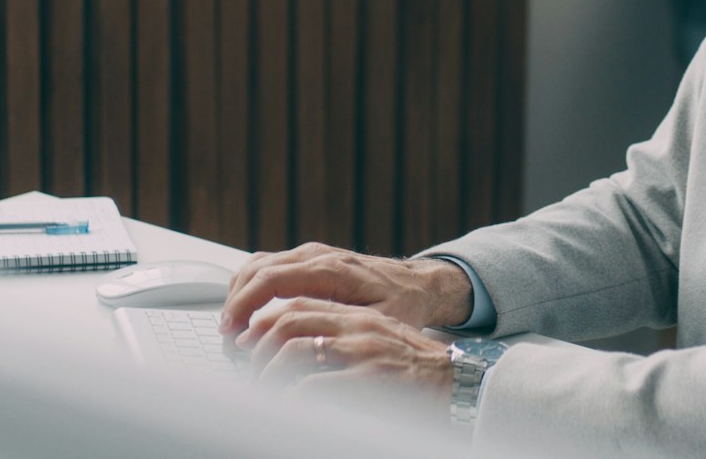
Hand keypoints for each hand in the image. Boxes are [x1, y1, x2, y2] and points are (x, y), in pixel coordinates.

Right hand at [217, 243, 472, 336]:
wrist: (418, 283)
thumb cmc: (402, 304)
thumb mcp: (378, 322)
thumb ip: (341, 328)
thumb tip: (302, 344)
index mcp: (332, 269)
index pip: (272, 278)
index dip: (245, 304)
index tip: (231, 330)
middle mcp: (317, 255)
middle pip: (257, 268)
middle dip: (235, 302)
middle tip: (227, 336)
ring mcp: (311, 254)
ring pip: (258, 264)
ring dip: (239, 293)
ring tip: (233, 327)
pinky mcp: (309, 259)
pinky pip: (268, 265)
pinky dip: (251, 285)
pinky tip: (248, 312)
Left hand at [236, 297, 452, 395]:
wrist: (460, 381)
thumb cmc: (416, 367)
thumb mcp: (378, 341)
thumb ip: (343, 339)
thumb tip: (296, 349)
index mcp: (358, 315)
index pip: (301, 301)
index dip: (265, 318)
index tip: (246, 338)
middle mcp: (358, 326)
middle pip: (291, 318)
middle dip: (258, 343)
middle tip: (246, 366)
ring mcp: (363, 350)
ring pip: (295, 347)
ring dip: (269, 370)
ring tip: (262, 389)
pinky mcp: (369, 378)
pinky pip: (313, 384)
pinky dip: (291, 396)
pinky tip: (286, 405)